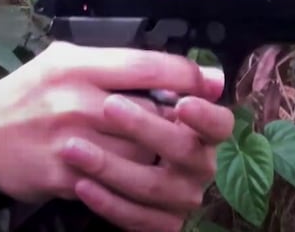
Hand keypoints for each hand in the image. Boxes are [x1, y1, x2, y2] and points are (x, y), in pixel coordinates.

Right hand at [0, 42, 233, 229]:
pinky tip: (130, 175)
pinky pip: (116, 186)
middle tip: (185, 123)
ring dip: (156, 155)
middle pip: (154, 113)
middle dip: (176, 121)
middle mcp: (77, 100)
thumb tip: (173, 68)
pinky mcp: (66, 178)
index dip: (187, 74)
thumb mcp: (64, 59)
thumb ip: (114, 62)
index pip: (148, 66)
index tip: (208, 81)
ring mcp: (72, 141)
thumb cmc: (27, 94)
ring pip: (142, 154)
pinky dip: (129, 183)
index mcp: (79, 66)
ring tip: (155, 150)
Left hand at [61, 87, 234, 230]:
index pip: (220, 124)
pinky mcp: (161, 224)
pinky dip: (108, 202)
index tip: (182, 103)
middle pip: (183, 151)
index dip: (206, 116)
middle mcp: (199, 166)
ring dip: (112, 167)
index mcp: (203, 131)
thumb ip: (165, 78)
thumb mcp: (136, 89)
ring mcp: (181, 198)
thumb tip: (211, 77)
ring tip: (74, 147)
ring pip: (153, 187)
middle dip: (145, 128)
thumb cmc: (123, 117)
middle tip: (109, 106)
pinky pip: (136, 218)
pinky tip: (81, 184)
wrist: (98, 150)